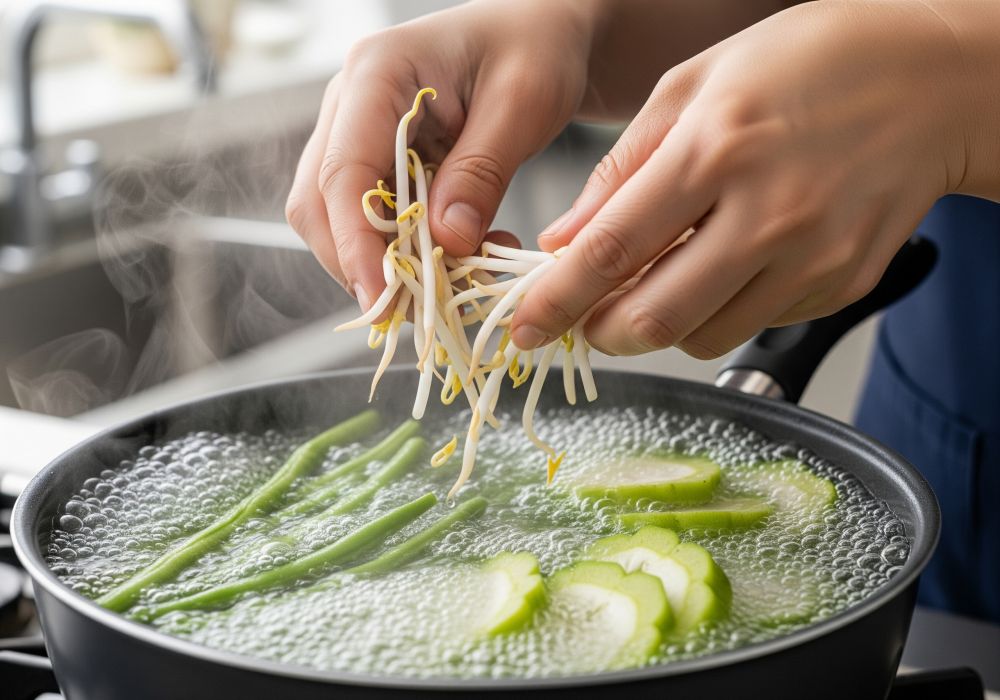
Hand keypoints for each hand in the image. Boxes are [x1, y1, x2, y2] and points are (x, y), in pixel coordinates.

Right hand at [285, 0, 593, 310]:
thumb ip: (482, 172)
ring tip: (451, 280)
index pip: (343, 172)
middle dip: (359, 265)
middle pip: (320, 203)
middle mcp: (351, 102)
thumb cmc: (536, 47)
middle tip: (414, 311)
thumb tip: (445, 242)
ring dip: (386, 263)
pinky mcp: (378, 159)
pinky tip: (457, 256)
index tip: (385, 298)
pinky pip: (373, 219)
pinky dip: (407, 251)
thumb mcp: (524, 103)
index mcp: (377, 72)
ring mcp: (357, 132)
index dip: (356, 245)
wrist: (540, 31)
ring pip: (338, 218)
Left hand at [511, 0, 979, 357]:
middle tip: (584, 320)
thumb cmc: (807, 64)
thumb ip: (621, 170)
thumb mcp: (694, 84)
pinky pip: (756, 325)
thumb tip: (565, 242)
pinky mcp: (843, 283)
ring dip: (658, 327)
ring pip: (702, 336)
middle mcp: (768, 213)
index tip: (525, 328)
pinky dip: (717, 314)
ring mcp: (813, 256)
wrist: (934, 80)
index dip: (557, 301)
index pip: (613, 251)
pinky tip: (721, 270)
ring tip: (653, 288)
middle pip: (654, 316)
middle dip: (601, 332)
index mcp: (716, 149)